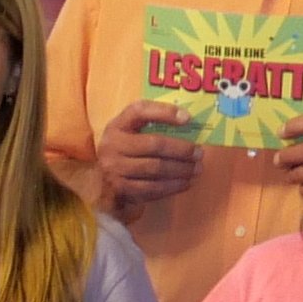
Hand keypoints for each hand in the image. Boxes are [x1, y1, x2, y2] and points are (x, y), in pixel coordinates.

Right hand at [95, 100, 205, 218]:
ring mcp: (114, 169)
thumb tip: (189, 124)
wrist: (103, 186)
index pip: (140, 111)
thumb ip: (154, 127)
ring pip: (156, 168)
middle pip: (154, 144)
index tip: (188, 118)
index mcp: (117, 125)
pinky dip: (173, 186)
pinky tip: (185, 183)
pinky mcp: (120, 190)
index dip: (164, 113)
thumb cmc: (126, 155)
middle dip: (181, 149)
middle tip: (199, 153)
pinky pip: (152, 188)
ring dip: (181, 170)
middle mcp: (112, 145)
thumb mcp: (132, 135)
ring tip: (197, 169)